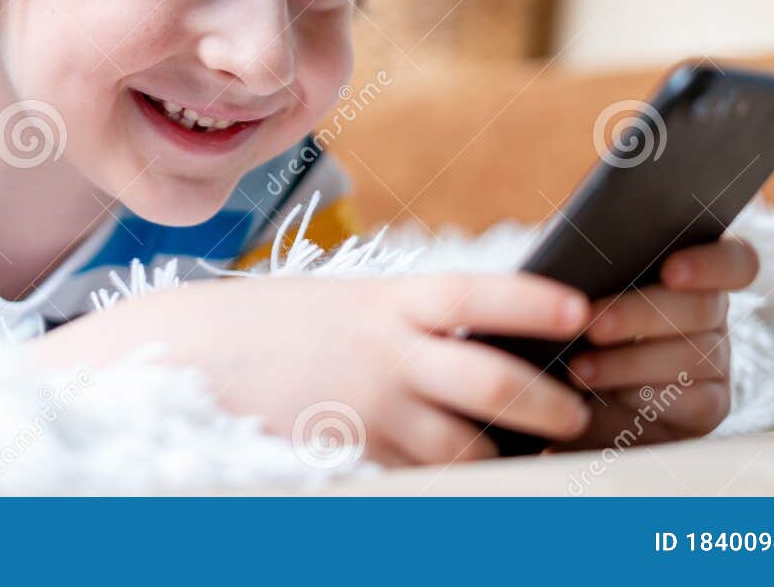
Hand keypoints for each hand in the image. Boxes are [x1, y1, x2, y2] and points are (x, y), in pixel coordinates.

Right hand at [27, 272, 597, 467]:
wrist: (192, 355)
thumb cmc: (281, 325)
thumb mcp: (349, 304)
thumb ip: (412, 323)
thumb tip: (491, 346)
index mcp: (388, 300)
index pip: (477, 291)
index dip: (533, 299)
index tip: (581, 307)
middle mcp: (386, 354)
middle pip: (491, 380)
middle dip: (546, 403)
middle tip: (577, 414)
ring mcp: (369, 411)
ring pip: (464, 448)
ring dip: (505, 457)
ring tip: (538, 460)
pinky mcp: (351, 458)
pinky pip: (418, 480)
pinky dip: (447, 482)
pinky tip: (471, 482)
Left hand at [551, 235, 758, 451]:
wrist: (564, 380)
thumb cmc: (575, 312)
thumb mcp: (578, 277)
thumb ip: (591, 254)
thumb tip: (581, 248)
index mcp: (696, 269)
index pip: (735, 259)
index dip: (712, 263)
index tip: (671, 271)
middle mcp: (714, 313)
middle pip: (704, 308)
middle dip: (641, 314)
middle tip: (592, 323)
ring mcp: (718, 362)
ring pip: (692, 356)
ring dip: (630, 362)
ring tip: (579, 368)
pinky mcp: (708, 407)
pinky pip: (693, 403)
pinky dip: (647, 398)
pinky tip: (609, 397)